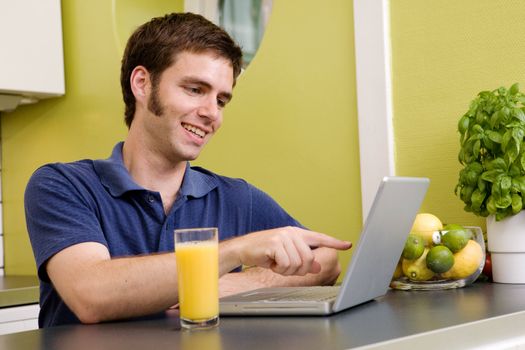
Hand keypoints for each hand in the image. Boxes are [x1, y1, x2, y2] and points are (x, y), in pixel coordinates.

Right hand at [236, 226, 351, 275]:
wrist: (244, 249)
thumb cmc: (265, 253)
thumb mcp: (286, 256)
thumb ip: (302, 259)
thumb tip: (317, 266)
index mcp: (297, 233)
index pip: (319, 238)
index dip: (334, 242)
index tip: (348, 244)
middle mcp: (292, 233)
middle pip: (309, 259)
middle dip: (298, 269)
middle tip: (284, 268)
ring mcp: (284, 237)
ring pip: (298, 264)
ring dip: (286, 270)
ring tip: (276, 264)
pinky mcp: (275, 243)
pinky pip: (286, 264)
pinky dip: (279, 269)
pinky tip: (271, 263)